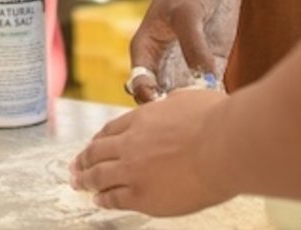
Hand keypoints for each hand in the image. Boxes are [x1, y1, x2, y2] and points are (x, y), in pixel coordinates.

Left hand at [71, 89, 233, 214]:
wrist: (225, 147)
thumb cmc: (218, 123)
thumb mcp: (189, 100)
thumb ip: (174, 105)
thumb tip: (175, 104)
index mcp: (143, 119)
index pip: (112, 130)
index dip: (99, 139)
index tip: (94, 144)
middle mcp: (132, 143)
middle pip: (98, 151)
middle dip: (84, 159)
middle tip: (76, 165)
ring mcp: (134, 170)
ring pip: (99, 175)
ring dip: (86, 179)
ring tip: (78, 183)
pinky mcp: (143, 195)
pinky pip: (115, 199)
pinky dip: (104, 199)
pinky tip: (99, 200)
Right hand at [126, 0, 238, 102]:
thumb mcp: (188, 13)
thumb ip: (193, 47)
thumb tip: (204, 78)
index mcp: (145, 50)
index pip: (140, 84)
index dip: (149, 100)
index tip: (165, 106)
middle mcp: (163, 61)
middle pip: (161, 98)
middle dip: (172, 111)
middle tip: (191, 117)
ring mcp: (187, 63)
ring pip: (185, 97)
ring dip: (195, 106)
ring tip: (210, 112)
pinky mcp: (211, 62)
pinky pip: (209, 87)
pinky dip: (214, 97)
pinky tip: (225, 105)